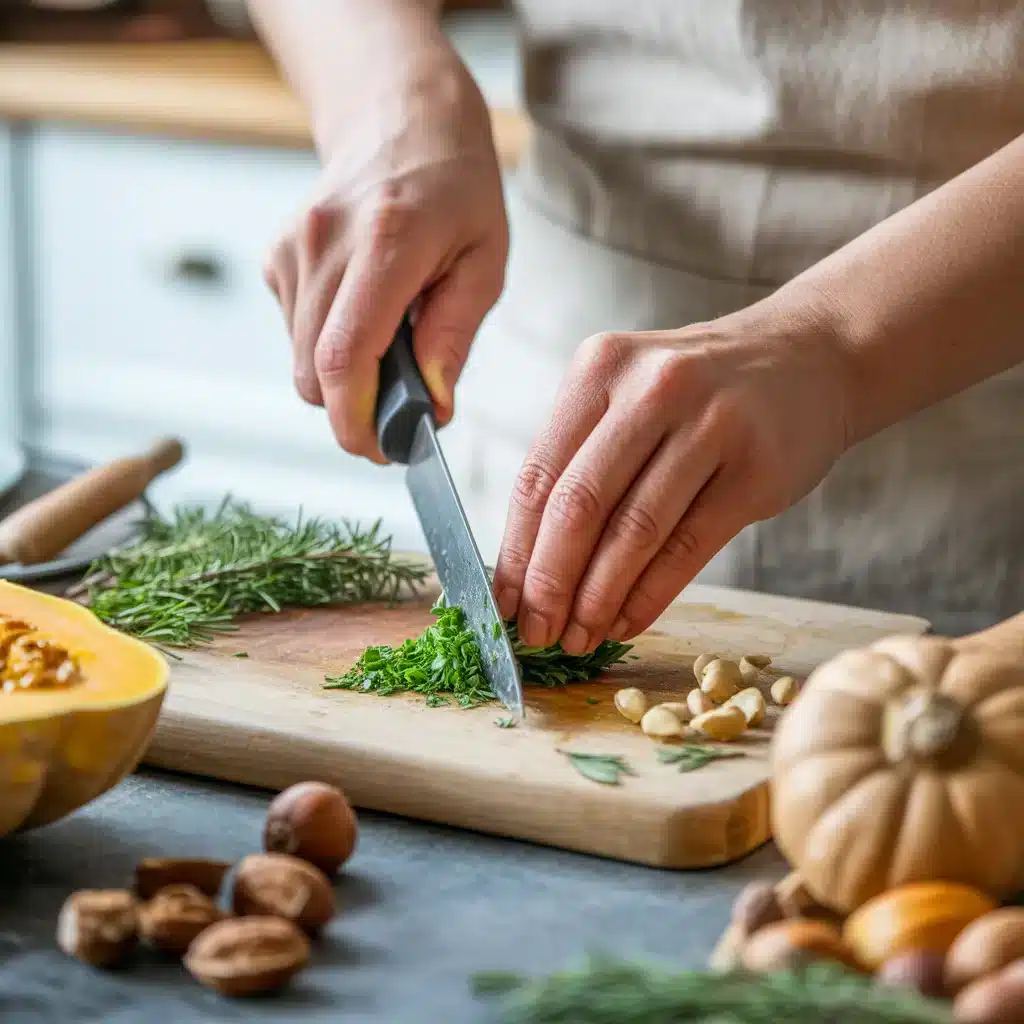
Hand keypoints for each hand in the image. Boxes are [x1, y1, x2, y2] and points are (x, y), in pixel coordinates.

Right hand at [263, 47, 507, 461]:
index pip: (345, 357)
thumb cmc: (457, 192)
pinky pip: (295, 333)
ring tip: (391, 347)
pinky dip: (327, 345)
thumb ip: (453, 339)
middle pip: (312, 372)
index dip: (355, 421)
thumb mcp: (484, 263)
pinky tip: (363, 313)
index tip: (382, 450)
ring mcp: (293, 247)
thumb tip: (432, 408)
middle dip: (352, 412)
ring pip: (300, 360)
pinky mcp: (277, 255)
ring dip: (342, 378)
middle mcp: (325, 243)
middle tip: (399, 416)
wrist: (402, 118)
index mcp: (386, 243)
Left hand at [492, 297, 852, 651]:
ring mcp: (708, 426)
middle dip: (549, 583)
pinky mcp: (754, 470)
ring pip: (633, 533)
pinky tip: (626, 622)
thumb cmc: (698, 391)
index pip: (537, 476)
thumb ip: (579, 459)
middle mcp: (650, 389)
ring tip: (579, 638)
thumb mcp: (629, 394)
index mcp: (600, 369)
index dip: (514, 550)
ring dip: (597, 599)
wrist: (809, 358)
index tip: (501, 603)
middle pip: (578, 506)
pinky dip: (649, 596)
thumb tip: (527, 563)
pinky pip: (686, 548)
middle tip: (536, 632)